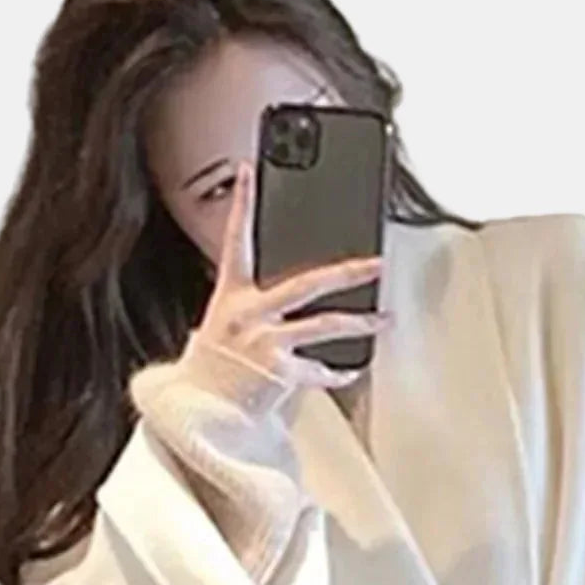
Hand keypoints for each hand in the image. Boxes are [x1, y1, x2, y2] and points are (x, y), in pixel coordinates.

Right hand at [191, 158, 390, 415]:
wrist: (201, 412)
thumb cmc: (215, 368)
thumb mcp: (225, 324)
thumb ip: (256, 304)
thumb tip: (296, 291)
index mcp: (231, 295)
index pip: (236, 240)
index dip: (241, 204)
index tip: (248, 173)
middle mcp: (248, 314)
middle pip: (307, 282)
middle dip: (347, 272)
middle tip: (376, 263)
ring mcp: (265, 342)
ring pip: (325, 325)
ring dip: (360, 322)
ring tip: (383, 319)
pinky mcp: (279, 371)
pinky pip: (319, 369)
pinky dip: (336, 374)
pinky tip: (348, 372)